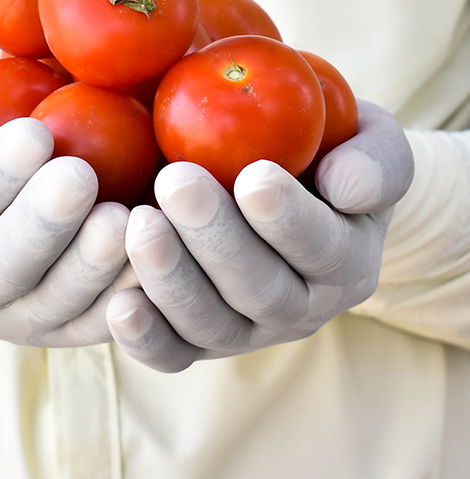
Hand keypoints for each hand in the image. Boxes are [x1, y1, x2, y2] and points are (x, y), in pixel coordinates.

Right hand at [0, 78, 136, 345]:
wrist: (9, 180)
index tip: (33, 134)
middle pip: (2, 270)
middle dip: (41, 225)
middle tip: (78, 176)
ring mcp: (20, 320)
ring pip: (55, 304)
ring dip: (89, 264)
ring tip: (122, 217)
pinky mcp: (69, 329)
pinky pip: (100, 321)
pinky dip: (128, 294)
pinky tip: (155, 253)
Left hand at [107, 100, 413, 371]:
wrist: (288, 189)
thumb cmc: (322, 153)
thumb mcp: (368, 142)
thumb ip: (376, 160)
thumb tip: (346, 188)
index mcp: (345, 258)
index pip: (323, 247)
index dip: (289, 220)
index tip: (254, 177)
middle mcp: (301, 306)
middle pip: (261, 290)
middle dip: (216, 239)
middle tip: (176, 182)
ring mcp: (247, 329)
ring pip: (213, 323)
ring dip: (173, 279)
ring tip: (138, 223)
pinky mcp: (200, 339)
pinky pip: (175, 352)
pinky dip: (147, 337)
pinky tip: (118, 305)